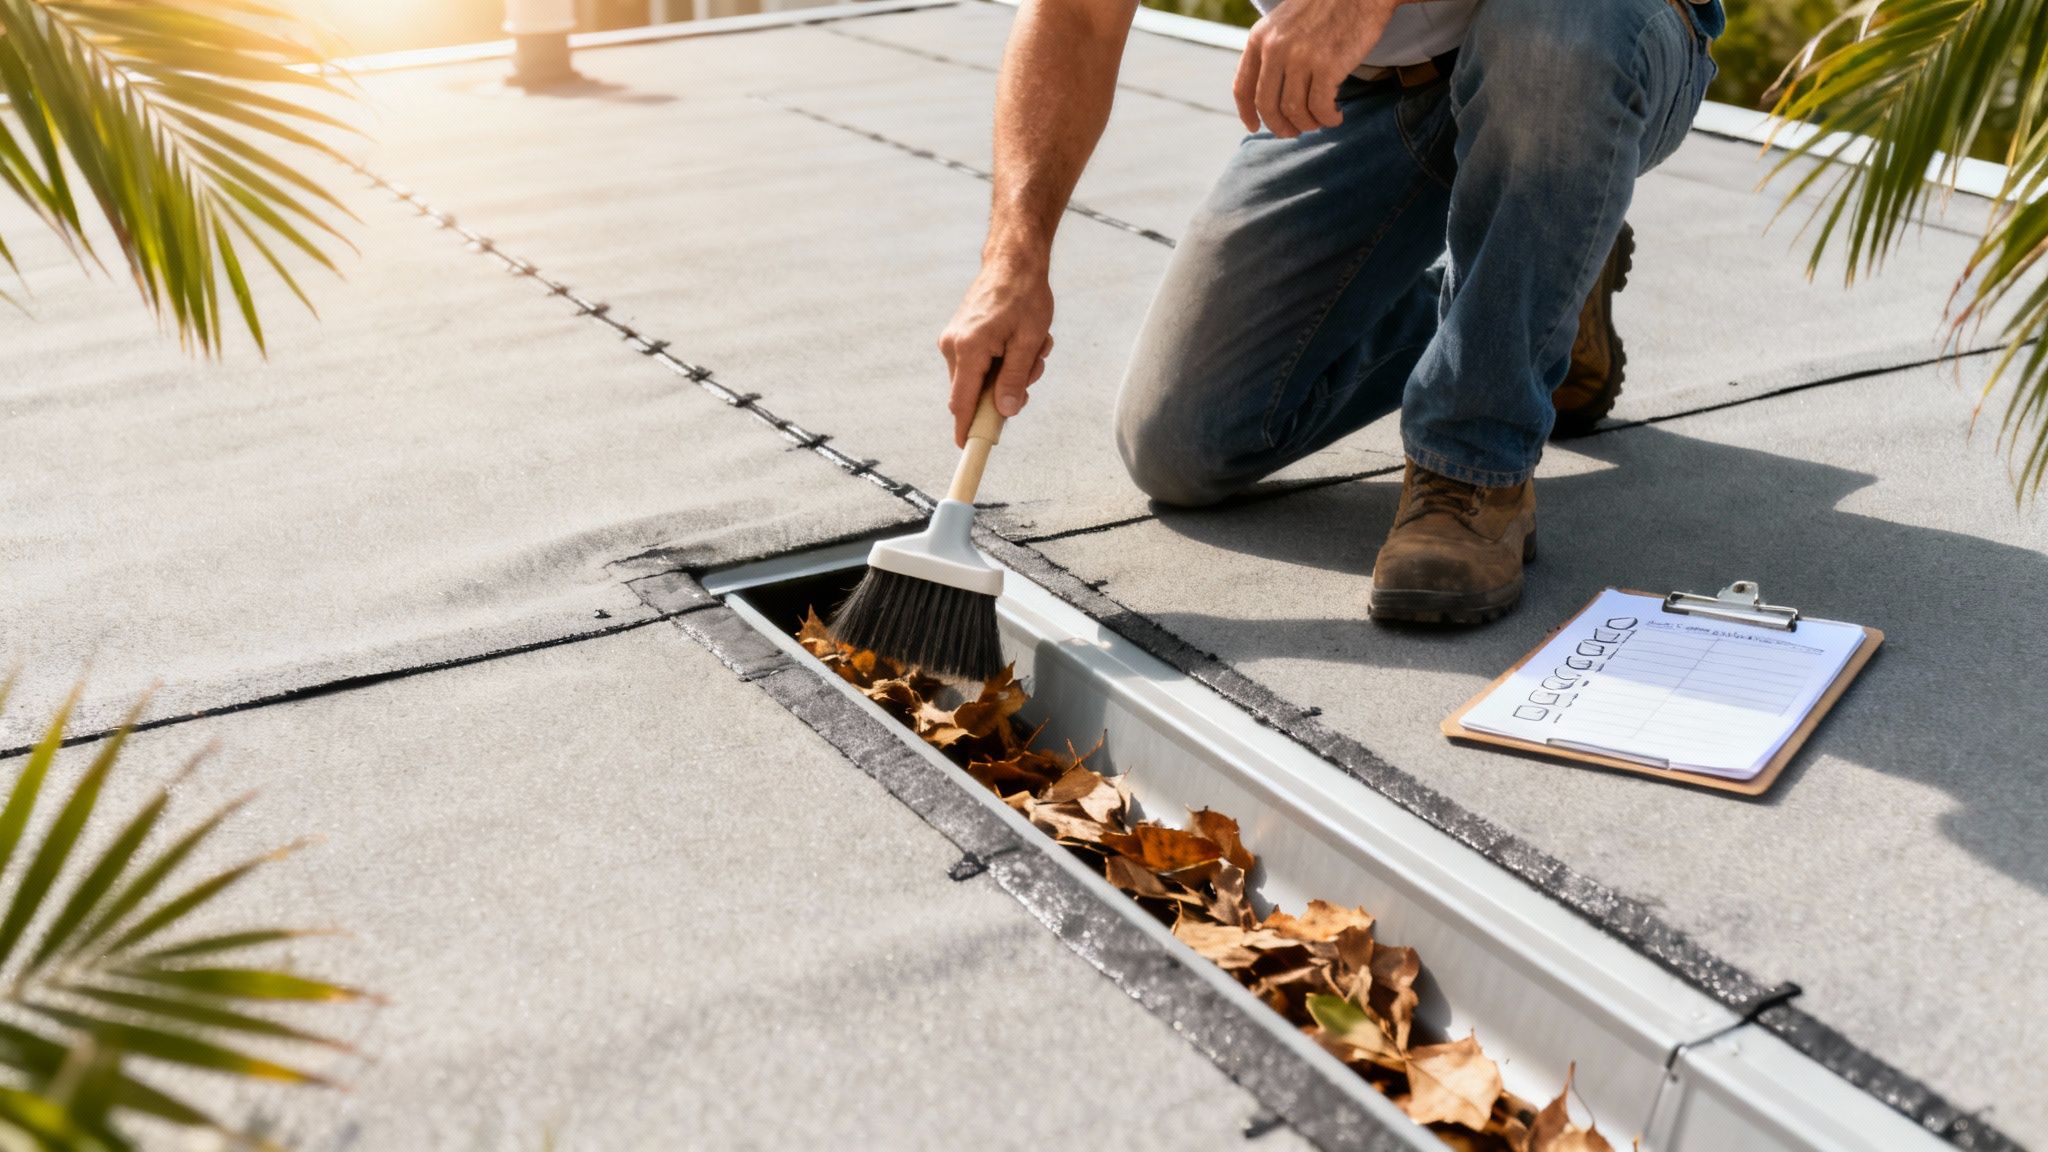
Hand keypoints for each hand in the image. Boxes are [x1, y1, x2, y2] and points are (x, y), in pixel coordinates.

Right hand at [938, 255, 1054, 446]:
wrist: (1013, 261)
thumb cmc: (1024, 295)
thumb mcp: (1029, 341)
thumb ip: (1015, 379)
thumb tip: (1005, 411)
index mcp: (969, 349)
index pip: (962, 403)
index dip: (966, 429)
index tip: (968, 449)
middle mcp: (953, 346)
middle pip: (974, 393)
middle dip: (1005, 392)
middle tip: (1033, 369)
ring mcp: (954, 340)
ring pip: (981, 379)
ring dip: (1010, 373)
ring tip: (1033, 347)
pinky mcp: (961, 335)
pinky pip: (981, 363)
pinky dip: (1004, 360)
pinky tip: (1022, 340)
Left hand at [1233, 0, 1399, 138]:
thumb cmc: (1328, 5)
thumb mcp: (1285, 22)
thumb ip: (1272, 50)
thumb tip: (1270, 91)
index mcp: (1260, 37)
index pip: (1243, 87)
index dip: (1247, 113)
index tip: (1255, 127)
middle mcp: (1275, 48)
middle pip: (1267, 106)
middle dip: (1280, 126)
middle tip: (1294, 132)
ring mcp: (1300, 58)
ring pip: (1294, 111)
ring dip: (1308, 124)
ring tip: (1320, 121)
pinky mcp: (1327, 66)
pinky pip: (1321, 108)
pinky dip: (1328, 119)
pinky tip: (1336, 116)